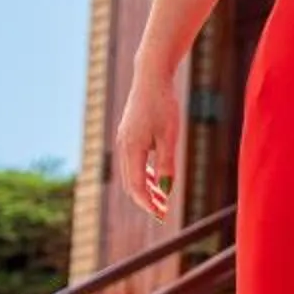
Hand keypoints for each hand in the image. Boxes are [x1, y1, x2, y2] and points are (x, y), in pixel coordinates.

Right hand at [115, 70, 179, 222]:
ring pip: (131, 174)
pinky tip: (157, 179)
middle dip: (146, 200)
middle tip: (162, 213)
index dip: (148, 204)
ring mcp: (124, 141)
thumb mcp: (169, 136)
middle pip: (131, 183)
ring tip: (162, 200)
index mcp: (132, 149)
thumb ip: (167, 163)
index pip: (137, 186)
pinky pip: (133, 162)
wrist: (151, 78)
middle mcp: (123, 147)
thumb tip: (166, 190)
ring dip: (145, 189)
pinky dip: (144, 174)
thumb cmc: (163, 104)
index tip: (161, 215)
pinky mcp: (128, 135)